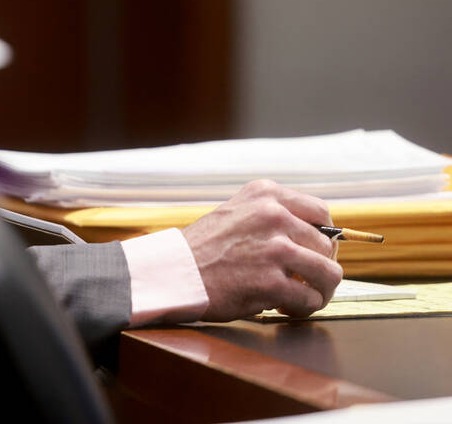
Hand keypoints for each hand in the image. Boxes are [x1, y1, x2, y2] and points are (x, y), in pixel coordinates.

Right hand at [181, 180, 342, 320]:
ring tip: (298, 296)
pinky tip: (282, 306)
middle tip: (299, 279)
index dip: (323, 237)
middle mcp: (273, 215)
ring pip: (329, 274)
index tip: (314, 252)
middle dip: (318, 267)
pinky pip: (310, 299)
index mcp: (265, 195)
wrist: (175, 271)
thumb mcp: (238, 212)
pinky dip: (301, 308)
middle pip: (327, 246)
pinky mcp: (271, 282)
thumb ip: (273, 216)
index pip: (320, 212)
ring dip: (317, 290)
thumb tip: (319, 236)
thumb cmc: (205, 247)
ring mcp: (274, 249)